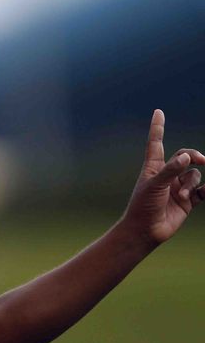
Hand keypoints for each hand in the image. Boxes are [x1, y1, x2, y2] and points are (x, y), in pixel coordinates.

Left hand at [121, 109, 204, 244]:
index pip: (156, 143)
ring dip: (192, 182)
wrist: (146, 230)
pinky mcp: (188, 201)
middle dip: (194, 156)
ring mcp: (178, 187)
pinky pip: (203, 190)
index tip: (158, 112)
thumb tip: (186, 158)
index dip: (158, 128)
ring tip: (182, 194)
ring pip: (195, 174)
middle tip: (201, 159)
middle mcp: (166, 175)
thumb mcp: (154, 185)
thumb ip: (171, 170)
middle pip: (185, 156)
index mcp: (153, 167)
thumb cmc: (143, 205)